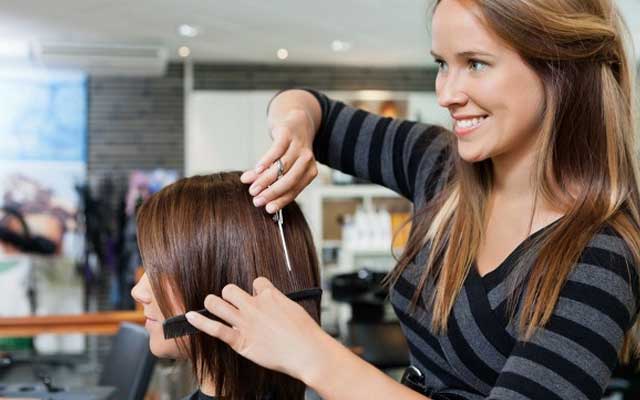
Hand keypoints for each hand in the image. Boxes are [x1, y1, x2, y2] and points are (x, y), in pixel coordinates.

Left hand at [185, 277, 327, 381]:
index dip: (255, 289)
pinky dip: (199, 322)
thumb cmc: (305, 333)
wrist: (306, 351)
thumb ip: (278, 302)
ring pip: (218, 303)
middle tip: (232, 303)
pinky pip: (214, 328)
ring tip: (211, 304)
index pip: (256, 282)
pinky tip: (189, 317)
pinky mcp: (240, 340)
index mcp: (270, 295)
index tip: (257, 297)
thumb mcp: (294, 308)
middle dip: (229, 294)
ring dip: (212, 303)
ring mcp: (245, 321)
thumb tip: (271, 299)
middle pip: (230, 289)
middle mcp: (255, 305)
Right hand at [240, 108, 317, 213]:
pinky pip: (277, 150)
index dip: (281, 200)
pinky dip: (266, 161)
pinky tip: (256, 169)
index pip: (295, 190)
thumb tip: (250, 188)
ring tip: (251, 187)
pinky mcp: (288, 134)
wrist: (296, 121)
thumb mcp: (284, 166)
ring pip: (281, 167)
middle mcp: (307, 160)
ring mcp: (298, 146)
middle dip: (272, 192)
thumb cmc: (289, 150)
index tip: (267, 209)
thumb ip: (269, 178)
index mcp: (309, 171)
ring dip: (264, 179)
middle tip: (256, 200)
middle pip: (289, 180)